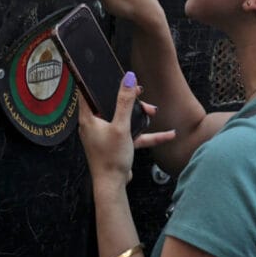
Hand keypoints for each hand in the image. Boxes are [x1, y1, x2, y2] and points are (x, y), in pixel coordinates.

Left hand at [78, 72, 175, 190]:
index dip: (95, 80)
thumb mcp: (121, 126)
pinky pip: (132, 134)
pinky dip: (146, 134)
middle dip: (128, 99)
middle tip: (140, 92)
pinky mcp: (116, 144)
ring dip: (139, 115)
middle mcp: (94, 124)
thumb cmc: (110, 157)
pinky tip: (168, 134)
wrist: (112, 185)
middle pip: (110, 103)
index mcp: (89, 117)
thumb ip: (125, 102)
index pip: (87, 91)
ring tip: (154, 112)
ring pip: (123, 118)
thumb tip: (128, 78)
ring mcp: (105, 135)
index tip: (104, 71)